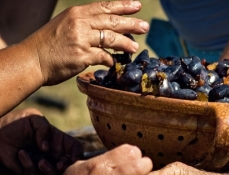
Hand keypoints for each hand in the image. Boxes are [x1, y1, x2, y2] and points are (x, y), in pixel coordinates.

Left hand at [0, 108, 82, 174]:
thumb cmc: (15, 123)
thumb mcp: (33, 118)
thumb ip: (44, 128)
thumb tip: (47, 147)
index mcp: (58, 140)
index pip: (74, 148)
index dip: (77, 153)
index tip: (72, 157)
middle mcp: (52, 153)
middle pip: (67, 164)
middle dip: (65, 166)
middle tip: (60, 164)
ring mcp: (42, 163)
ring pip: (53, 174)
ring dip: (49, 169)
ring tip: (41, 161)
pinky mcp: (29, 171)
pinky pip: (34, 174)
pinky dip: (28, 164)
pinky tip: (21, 154)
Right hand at [25, 0, 149, 85]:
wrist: (31, 60)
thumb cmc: (47, 45)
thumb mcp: (64, 25)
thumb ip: (84, 25)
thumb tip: (105, 31)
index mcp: (76, 14)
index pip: (104, 7)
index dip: (123, 6)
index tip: (137, 6)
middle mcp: (80, 23)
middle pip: (112, 21)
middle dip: (131, 24)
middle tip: (145, 27)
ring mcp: (81, 39)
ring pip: (112, 39)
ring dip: (126, 43)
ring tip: (135, 47)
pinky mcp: (82, 56)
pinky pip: (104, 57)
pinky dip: (112, 60)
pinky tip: (115, 62)